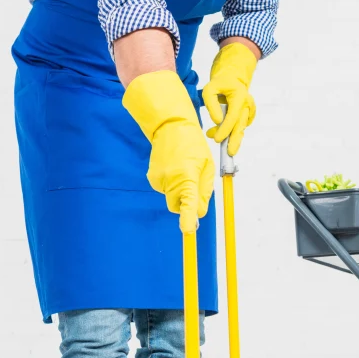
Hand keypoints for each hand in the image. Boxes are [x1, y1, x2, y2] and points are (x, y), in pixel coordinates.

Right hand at [122, 70, 214, 233]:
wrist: (170, 127)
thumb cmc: (193, 145)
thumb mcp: (206, 167)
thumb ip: (204, 191)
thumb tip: (199, 213)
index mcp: (187, 175)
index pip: (188, 201)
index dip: (188, 218)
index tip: (188, 230)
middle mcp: (169, 180)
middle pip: (179, 206)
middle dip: (187, 202)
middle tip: (194, 182)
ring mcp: (158, 180)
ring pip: (173, 198)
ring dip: (180, 191)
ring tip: (183, 168)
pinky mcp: (152, 180)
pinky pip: (166, 191)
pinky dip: (172, 185)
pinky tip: (174, 169)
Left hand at [202, 42, 256, 155]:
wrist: (233, 79)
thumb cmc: (220, 84)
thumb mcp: (209, 89)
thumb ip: (211, 104)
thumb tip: (217, 121)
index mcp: (240, 97)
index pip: (233, 117)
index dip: (225, 129)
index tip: (217, 139)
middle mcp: (248, 105)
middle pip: (241, 126)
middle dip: (235, 141)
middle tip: (229, 153)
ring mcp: (250, 111)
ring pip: (240, 128)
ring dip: (228, 136)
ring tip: (213, 135)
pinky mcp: (250, 116)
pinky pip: (240, 126)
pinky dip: (231, 131)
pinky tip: (222, 128)